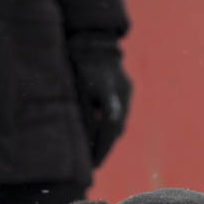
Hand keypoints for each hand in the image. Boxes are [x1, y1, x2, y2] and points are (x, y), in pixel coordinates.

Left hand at [66, 33, 130, 167]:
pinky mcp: (127, 88)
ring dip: (109, 137)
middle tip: (93, 163)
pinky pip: (120, 113)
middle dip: (105, 147)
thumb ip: (84, 115)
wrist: (92, 38)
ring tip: (96, 151)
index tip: (94, 165)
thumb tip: (87, 145)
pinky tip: (101, 133)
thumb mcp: (76, 91)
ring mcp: (127, 90)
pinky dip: (111, 125)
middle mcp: (122, 91)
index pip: (110, 125)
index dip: (103, 148)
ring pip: (120, 122)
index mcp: (108, 90)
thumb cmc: (78, 64)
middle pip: (116, 128)